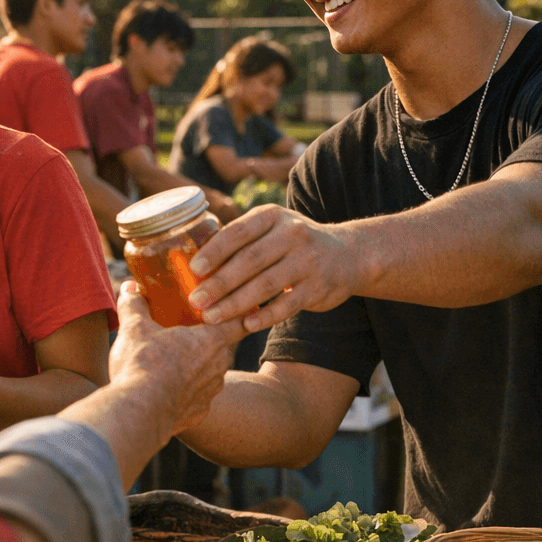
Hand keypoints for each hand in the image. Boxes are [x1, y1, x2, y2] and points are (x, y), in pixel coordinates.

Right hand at [109, 281, 248, 436]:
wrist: (139, 411)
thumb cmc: (143, 363)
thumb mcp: (134, 327)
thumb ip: (134, 305)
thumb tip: (129, 288)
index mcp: (210, 340)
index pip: (239, 322)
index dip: (237, 315)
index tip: (233, 310)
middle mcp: (218, 366)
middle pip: (220, 348)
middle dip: (205, 342)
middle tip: (186, 334)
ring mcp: (210, 392)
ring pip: (208, 374)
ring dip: (194, 369)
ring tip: (170, 364)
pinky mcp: (199, 413)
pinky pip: (195, 398)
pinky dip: (184, 392)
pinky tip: (165, 389)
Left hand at [187, 204, 364, 332]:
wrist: (348, 255)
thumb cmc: (294, 243)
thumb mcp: (271, 228)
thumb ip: (241, 239)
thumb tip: (194, 262)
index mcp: (272, 217)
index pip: (238, 232)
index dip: (214, 251)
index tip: (193, 269)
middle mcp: (292, 234)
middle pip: (249, 260)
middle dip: (219, 282)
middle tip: (196, 300)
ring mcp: (307, 261)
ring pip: (265, 285)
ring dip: (235, 303)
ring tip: (211, 316)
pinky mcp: (318, 287)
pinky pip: (287, 305)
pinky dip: (265, 316)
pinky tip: (245, 325)